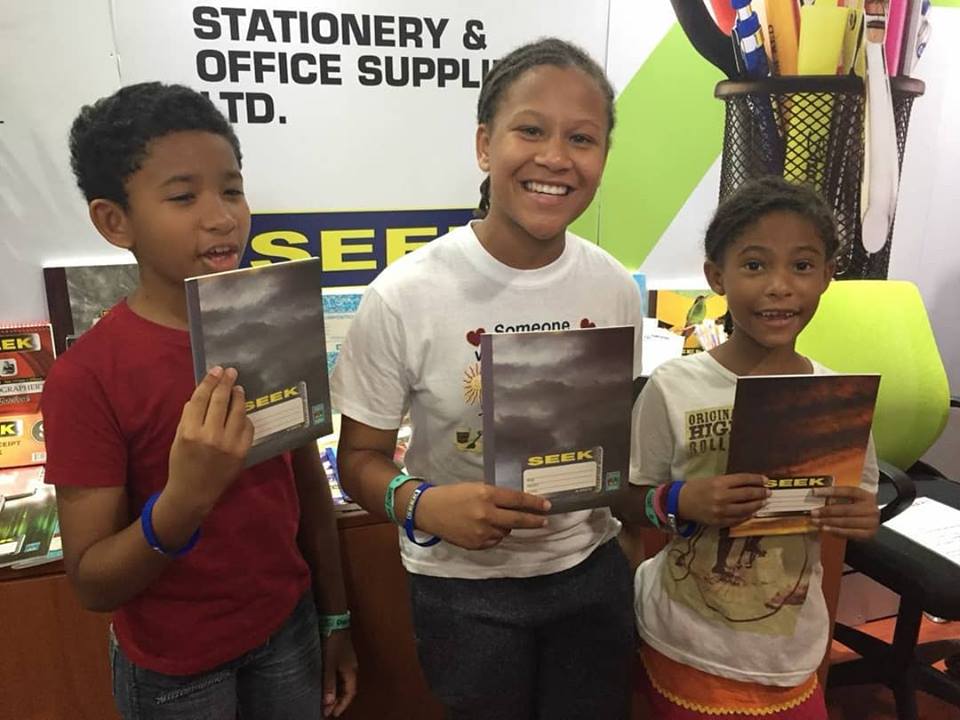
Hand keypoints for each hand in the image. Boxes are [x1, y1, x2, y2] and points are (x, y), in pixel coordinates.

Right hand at [166, 367, 253, 512]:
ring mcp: (229, 445)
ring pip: (237, 412)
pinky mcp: (242, 452)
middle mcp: (210, 437)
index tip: (216, 370)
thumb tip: (201, 394)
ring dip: (239, 396)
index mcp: (189, 432)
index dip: (209, 382)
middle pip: (220, 401)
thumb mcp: (178, 438)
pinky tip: (241, 412)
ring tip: (238, 388)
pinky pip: (247, 427)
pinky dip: (244, 417)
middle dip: (226, 383)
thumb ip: (189, 417)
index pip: (200, 399)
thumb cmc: (182, 464)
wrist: (193, 493)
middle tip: (231, 371)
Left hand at [322, 630, 357, 717]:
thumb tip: (329, 703)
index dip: (342, 705)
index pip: (350, 693)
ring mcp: (348, 661)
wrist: (334, 620)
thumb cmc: (332, 642)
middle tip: (328, 710)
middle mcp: (352, 667)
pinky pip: (341, 674)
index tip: (332, 714)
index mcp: (351, 671)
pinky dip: (335, 683)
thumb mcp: (329, 664)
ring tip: (326, 699)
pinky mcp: (343, 655)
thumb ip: (329, 683)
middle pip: (348, 688)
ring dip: (337, 692)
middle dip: (339, 701)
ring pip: (344, 681)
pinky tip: (328, 683)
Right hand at [414, 483, 550, 549]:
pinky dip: (495, 535)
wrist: (429, 510)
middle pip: (517, 520)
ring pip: (506, 532)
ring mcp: (481, 532)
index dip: (534, 503)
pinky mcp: (476, 544)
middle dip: (533, 521)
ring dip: (507, 527)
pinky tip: (485, 528)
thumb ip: (495, 496)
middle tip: (544, 520)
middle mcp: (486, 514)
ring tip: (495, 519)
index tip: (547, 505)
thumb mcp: (476, 488)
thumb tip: (517, 505)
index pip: (517, 500)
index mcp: (486, 495)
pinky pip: (494, 541)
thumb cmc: (453, 495)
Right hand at [677, 474, 769, 526]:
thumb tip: (749, 484)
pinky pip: (738, 519)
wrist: (680, 502)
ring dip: (757, 505)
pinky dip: (747, 516)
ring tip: (763, 502)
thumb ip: (729, 482)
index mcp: (719, 483)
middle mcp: (721, 497)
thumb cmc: (696, 488)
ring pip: (745, 509)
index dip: (757, 480)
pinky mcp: (719, 522)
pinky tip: (752, 512)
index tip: (766, 480)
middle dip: (760, 493)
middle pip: (747, 494)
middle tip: (768, 492)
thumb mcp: (711, 480)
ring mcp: (721, 511)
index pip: (743, 480)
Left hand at [810, 486, 879, 539]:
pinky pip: (849, 533)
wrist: (874, 523)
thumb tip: (817, 497)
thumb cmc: (858, 508)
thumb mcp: (853, 500)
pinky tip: (825, 529)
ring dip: (828, 522)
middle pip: (846, 509)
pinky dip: (835, 531)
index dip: (831, 491)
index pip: (848, 491)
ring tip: (815, 522)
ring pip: (846, 522)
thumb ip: (839, 498)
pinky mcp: (868, 534)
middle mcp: (870, 508)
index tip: (814, 492)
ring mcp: (871, 522)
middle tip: (813, 513)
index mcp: (866, 496)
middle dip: (827, 511)